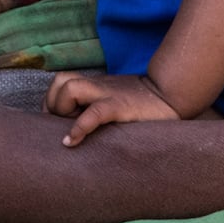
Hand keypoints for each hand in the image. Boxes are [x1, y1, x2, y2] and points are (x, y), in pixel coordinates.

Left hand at [49, 72, 180, 143]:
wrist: (171, 94)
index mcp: (95, 86)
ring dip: (62, 109)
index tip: (57, 123)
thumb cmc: (143, 105)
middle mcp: (97, 86)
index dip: (53, 102)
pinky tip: (73, 141)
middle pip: (60, 81)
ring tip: (68, 132)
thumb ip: (97, 106)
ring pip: (69, 89)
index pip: (60, 84)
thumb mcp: (114, 101)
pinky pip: (94, 112)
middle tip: (61, 126)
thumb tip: (75, 132)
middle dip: (53, 104)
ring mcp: (107, 94)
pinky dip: (79, 127)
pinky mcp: (119, 106)